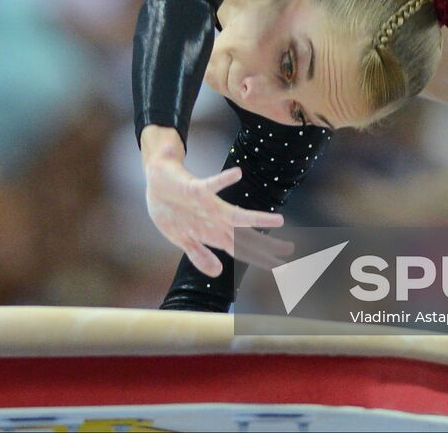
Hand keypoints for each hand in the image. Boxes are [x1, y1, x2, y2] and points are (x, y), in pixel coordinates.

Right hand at [141, 125, 288, 276]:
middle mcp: (216, 219)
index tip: (280, 266)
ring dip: (256, 219)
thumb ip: (199, 255)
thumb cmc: (171, 208)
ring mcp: (208, 205)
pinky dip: (223, 180)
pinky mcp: (195, 189)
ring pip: (236, 214)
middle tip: (290, 250)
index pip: (241, 249)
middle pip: (245, 236)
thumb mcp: (182, 239)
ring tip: (278, 220)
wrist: (157, 180)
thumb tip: (219, 273)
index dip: (260, 258)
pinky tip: (236, 174)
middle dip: (266, 245)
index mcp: (213, 233)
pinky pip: (211, 184)